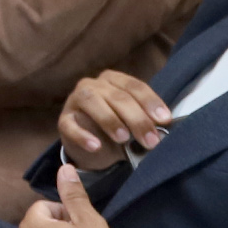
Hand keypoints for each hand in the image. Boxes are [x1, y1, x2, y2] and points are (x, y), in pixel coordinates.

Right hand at [57, 70, 171, 172]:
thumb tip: (163, 131)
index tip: (164, 119)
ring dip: (110, 120)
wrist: (93, 147)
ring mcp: (75, 100)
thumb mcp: (133, 124)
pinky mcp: (63, 120)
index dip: (150, 102)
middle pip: (117, 96)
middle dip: (136, 118)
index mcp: (114, 80)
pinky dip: (83, 135)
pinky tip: (95, 146)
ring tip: (123, 138)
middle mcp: (93, 85)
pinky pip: (70, 125)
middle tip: (151, 140)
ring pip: (92, 101)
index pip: (134, 86)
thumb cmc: (117, 130)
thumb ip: (145, 123)